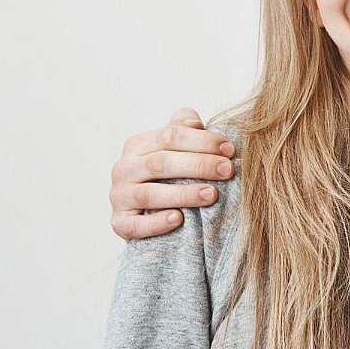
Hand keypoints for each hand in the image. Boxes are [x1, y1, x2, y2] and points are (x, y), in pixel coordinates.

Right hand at [109, 108, 235, 240]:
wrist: (143, 211)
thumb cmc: (166, 173)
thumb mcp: (172, 147)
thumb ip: (183, 130)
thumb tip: (195, 123)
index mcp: (137, 145)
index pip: (170, 136)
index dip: (202, 141)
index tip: (230, 149)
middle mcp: (124, 168)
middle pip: (161, 162)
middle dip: (199, 165)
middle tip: (228, 170)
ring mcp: (119, 197)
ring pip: (150, 194)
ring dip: (183, 194)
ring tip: (212, 194)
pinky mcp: (120, 223)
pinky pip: (135, 225)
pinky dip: (156, 223)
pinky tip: (179, 219)